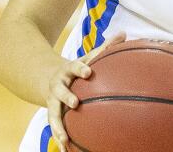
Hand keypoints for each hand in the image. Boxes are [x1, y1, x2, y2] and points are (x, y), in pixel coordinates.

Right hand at [47, 32, 125, 150]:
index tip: (88, 72)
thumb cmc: (77, 68)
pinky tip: (66, 151)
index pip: (75, 66)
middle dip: (66, 97)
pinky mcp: (52, 114)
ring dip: (58, 127)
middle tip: (75, 103)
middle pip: (60, 91)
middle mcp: (58, 86)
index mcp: (69, 70)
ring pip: (53, 114)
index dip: (81, 68)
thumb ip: (105, 48)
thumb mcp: (88, 57)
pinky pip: (55, 127)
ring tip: (64, 139)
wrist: (49, 78)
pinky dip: (59, 138)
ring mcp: (53, 101)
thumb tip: (124, 34)